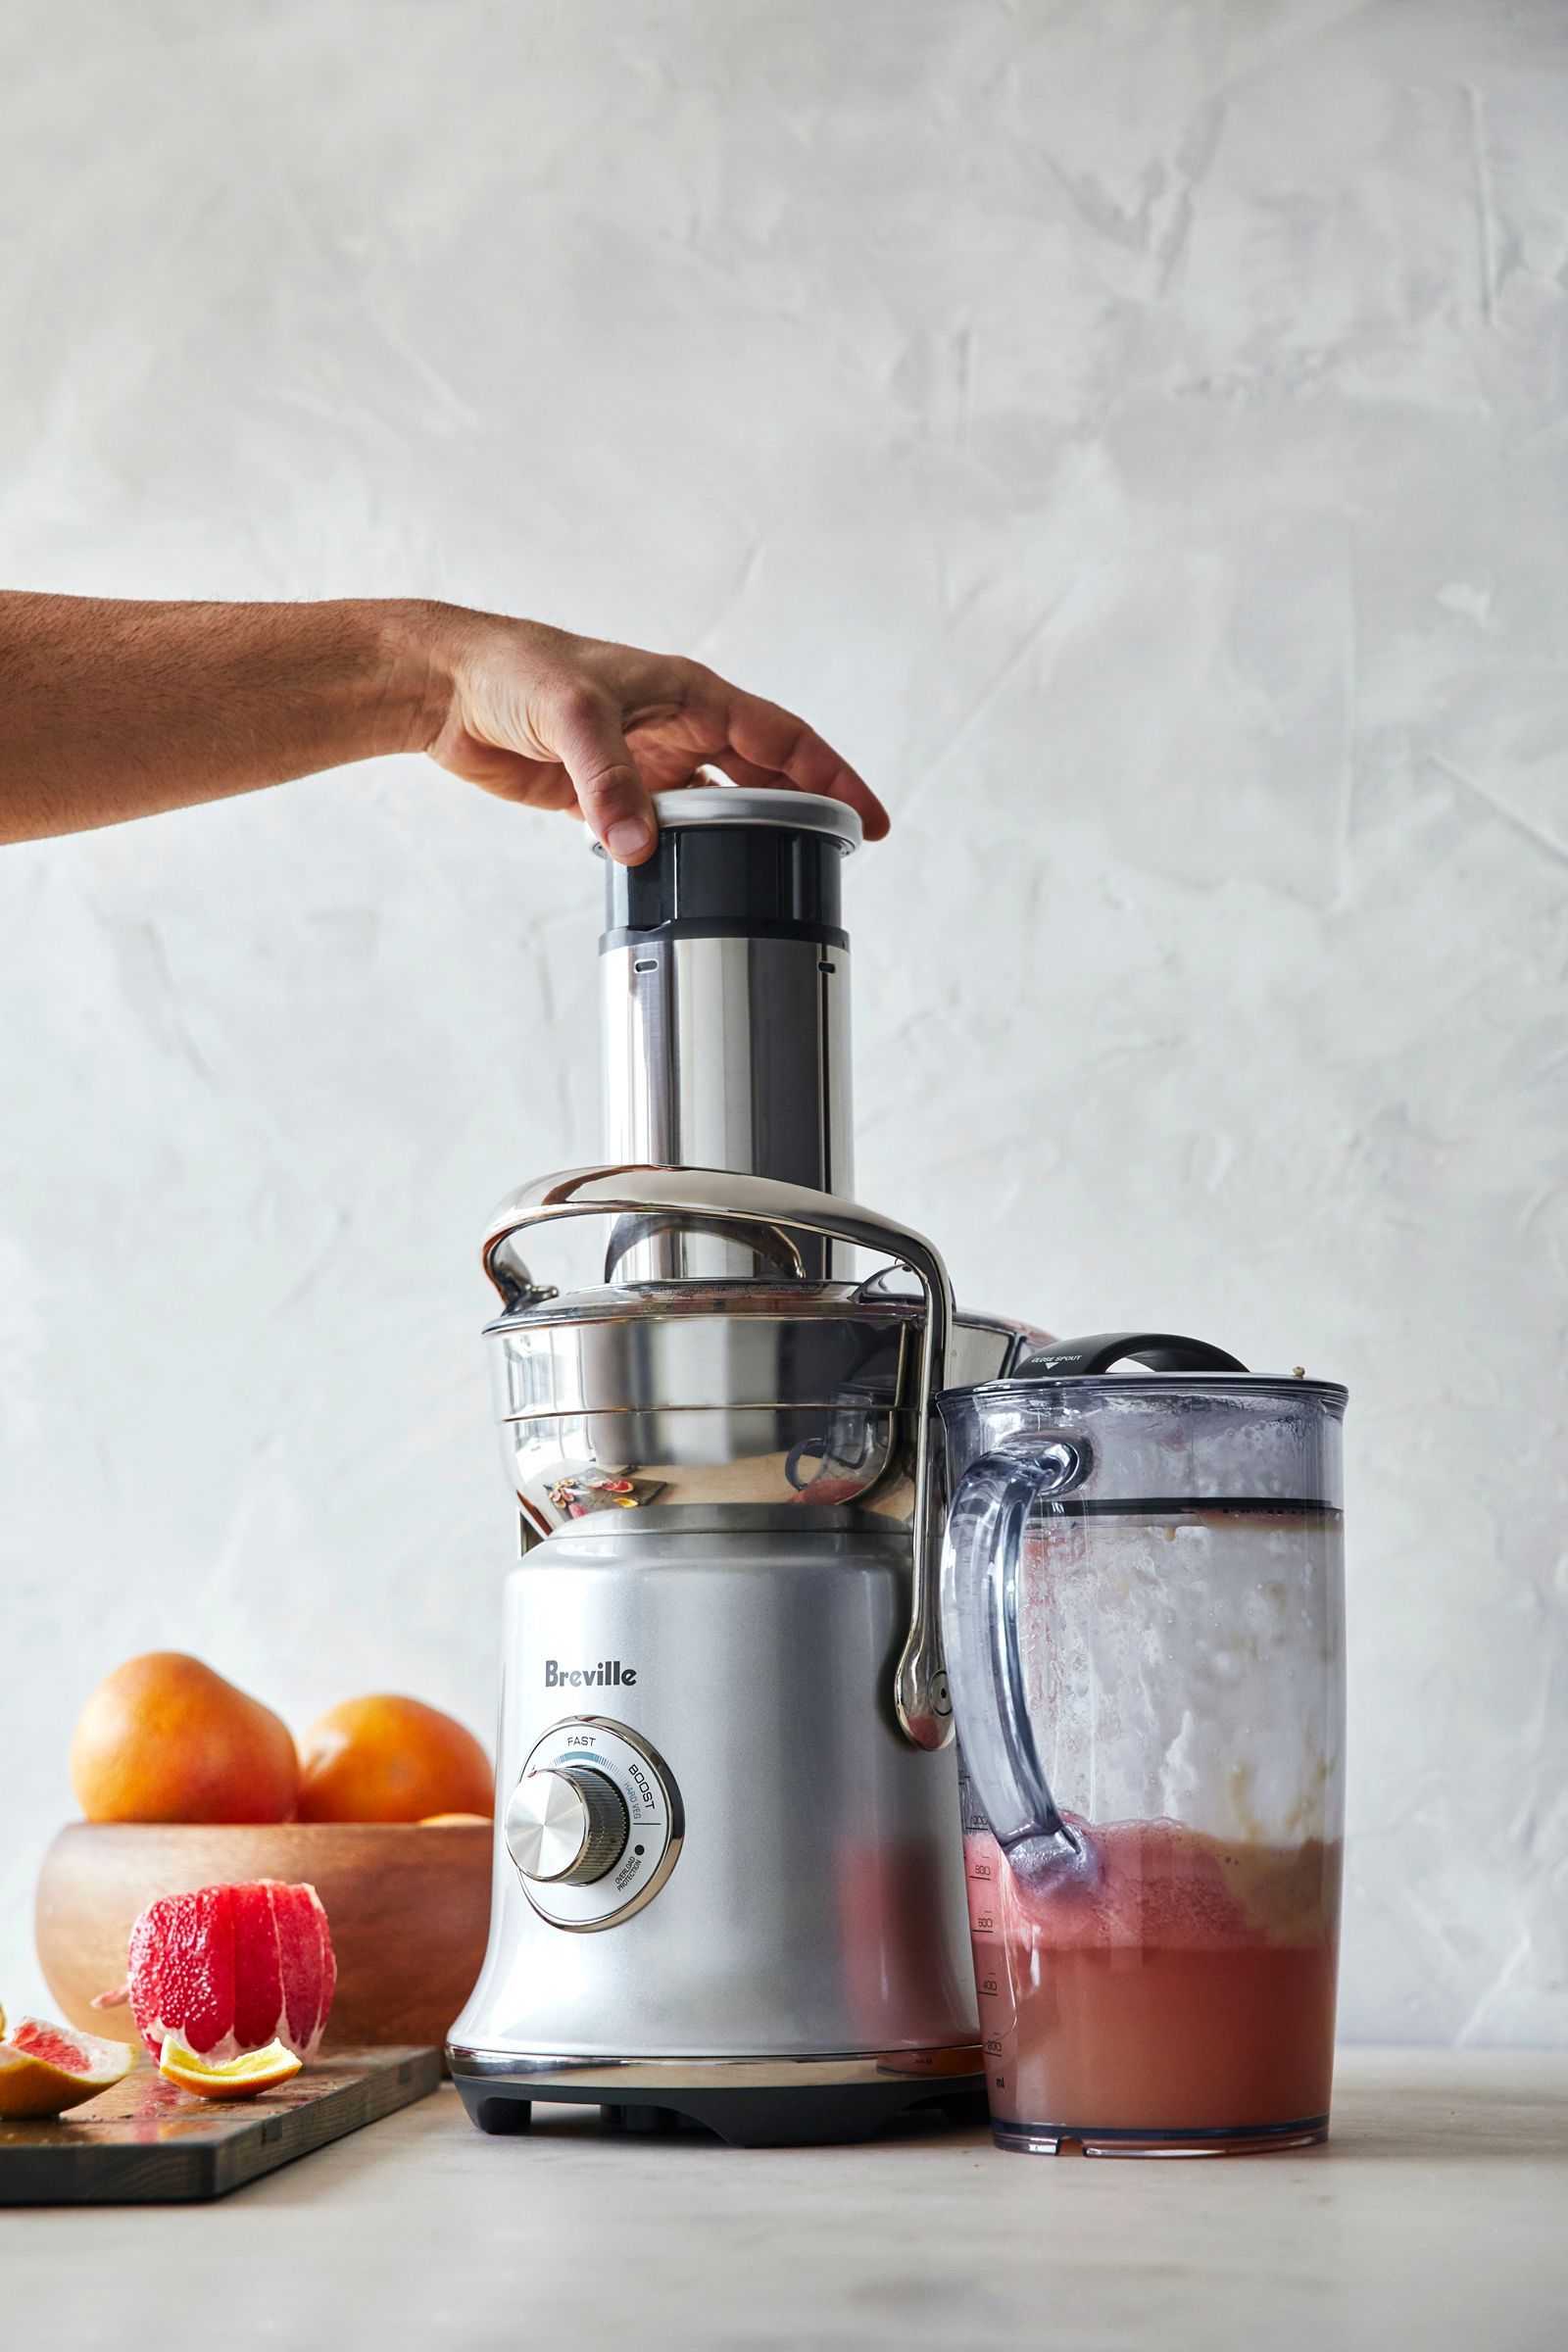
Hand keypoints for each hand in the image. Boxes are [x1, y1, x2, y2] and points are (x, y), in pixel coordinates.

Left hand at [418, 608, 887, 862]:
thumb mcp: (572, 716)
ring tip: (779, 880)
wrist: (446, 687)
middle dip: (802, 815)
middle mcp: (678, 727)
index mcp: (691, 694)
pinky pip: (666, 829)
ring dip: (745, 840)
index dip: (830, 778)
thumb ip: (609, 782)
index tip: (866, 819)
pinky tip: (697, 881)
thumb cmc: (513, 670)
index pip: (783, 740)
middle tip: (836, 862)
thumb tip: (638, 846)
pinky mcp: (607, 794)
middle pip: (761, 778)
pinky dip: (685, 855)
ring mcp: (646, 763)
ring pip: (716, 809)